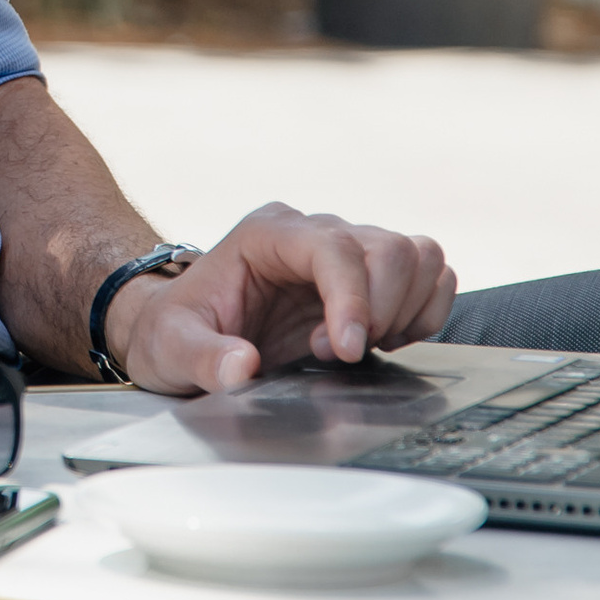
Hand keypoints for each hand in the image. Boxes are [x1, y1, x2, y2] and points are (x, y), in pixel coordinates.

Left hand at [108, 202, 455, 394]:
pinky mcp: (367, 278)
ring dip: (406, 310)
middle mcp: (312, 233)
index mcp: (267, 235)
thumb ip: (202, 357)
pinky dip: (424, 312)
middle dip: (380, 310)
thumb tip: (243, 366)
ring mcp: (344, 252)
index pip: (334, 247)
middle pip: (389, 248)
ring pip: (419, 256)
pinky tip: (384, 341)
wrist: (183, 330)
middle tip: (340, 354)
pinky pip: (429, 276)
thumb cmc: (175, 331)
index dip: (353, 298)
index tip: (348, 351)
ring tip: (358, 346)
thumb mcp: (171, 348)